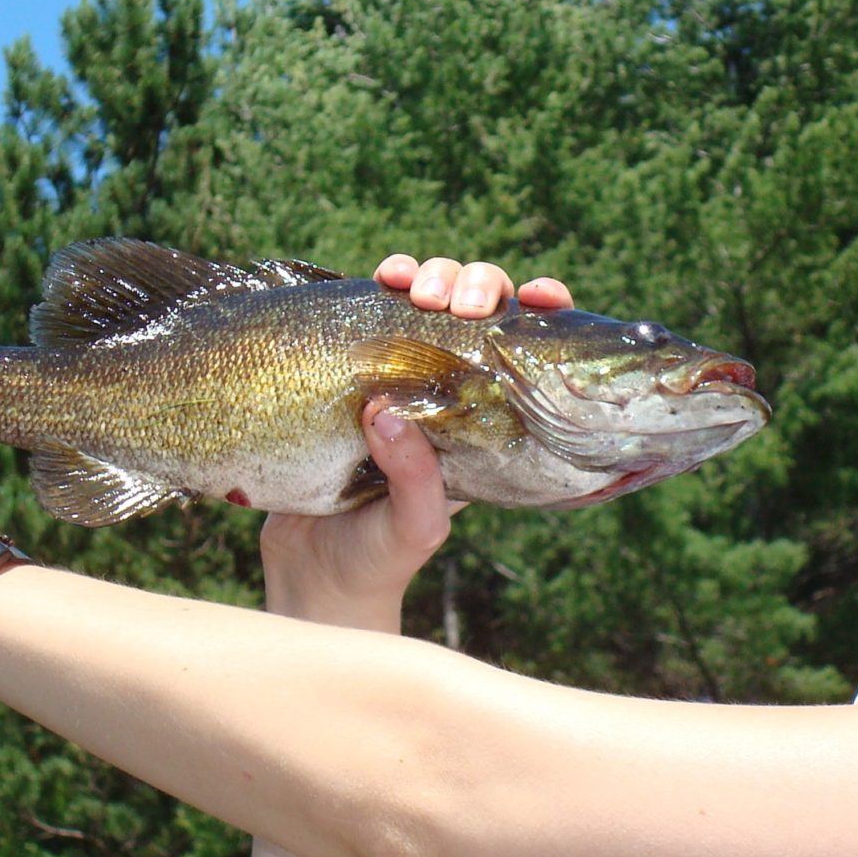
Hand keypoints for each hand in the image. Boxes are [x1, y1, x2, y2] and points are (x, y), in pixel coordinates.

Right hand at [261, 255, 573, 628]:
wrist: (313, 581)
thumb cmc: (380, 560)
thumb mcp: (414, 526)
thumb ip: (414, 477)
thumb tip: (387, 410)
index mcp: (489, 424)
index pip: (532, 355)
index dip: (544, 313)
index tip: (537, 297)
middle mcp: (453, 394)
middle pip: (481, 311)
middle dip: (474, 285)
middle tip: (450, 301)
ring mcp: (401, 380)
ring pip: (427, 303)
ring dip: (426, 276)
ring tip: (405, 284)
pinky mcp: (351, 375)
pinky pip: (370, 317)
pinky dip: (376, 290)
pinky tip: (375, 280)